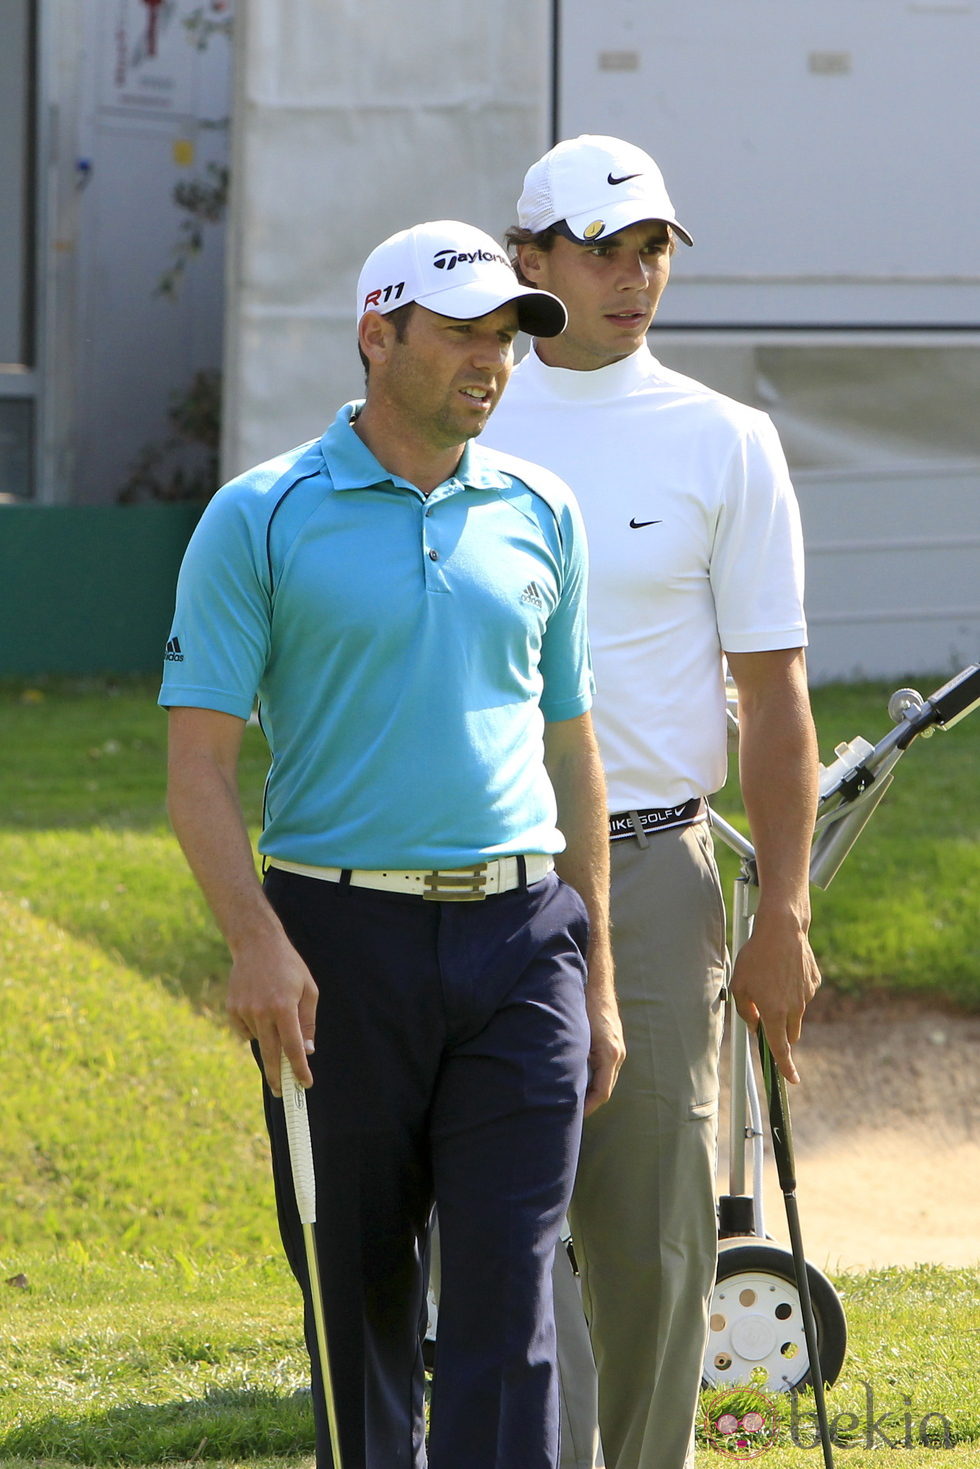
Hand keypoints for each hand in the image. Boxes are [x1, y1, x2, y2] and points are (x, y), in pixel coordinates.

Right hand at [225, 930, 318, 1094]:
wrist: (257, 944)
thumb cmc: (289, 967)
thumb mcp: (309, 990)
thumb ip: (308, 1023)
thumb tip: (306, 1051)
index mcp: (284, 1007)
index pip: (292, 1047)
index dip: (299, 1069)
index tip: (305, 1084)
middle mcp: (262, 1011)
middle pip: (270, 1054)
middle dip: (277, 1077)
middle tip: (282, 1093)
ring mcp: (244, 1011)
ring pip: (259, 1040)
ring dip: (268, 1037)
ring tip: (273, 1010)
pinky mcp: (232, 1009)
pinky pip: (245, 1031)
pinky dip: (254, 1028)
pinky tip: (259, 1008)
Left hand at [583, 989, 625, 1116]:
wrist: (596, 984)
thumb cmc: (584, 1007)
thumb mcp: (577, 1035)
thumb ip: (573, 1058)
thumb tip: (562, 1081)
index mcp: (609, 1055)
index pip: (602, 1093)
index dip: (588, 1107)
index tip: (574, 1115)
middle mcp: (616, 1054)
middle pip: (605, 1089)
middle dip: (589, 1102)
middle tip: (571, 1113)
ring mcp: (617, 1048)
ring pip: (605, 1078)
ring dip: (591, 1090)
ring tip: (573, 1099)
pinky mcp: (613, 1043)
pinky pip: (605, 1067)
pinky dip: (594, 1076)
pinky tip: (579, 1077)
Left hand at [729, 910, 820, 1084]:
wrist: (783, 930)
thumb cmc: (756, 956)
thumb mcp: (739, 984)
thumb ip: (745, 1011)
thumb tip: (755, 1025)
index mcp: (774, 1013)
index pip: (780, 1048)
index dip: (785, 1067)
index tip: (792, 1080)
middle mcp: (794, 1008)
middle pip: (789, 1033)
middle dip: (780, 1032)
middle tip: (766, 1013)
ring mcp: (807, 996)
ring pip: (796, 1013)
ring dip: (786, 1008)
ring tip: (771, 980)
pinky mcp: (814, 983)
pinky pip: (803, 994)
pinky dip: (794, 989)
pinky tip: (784, 970)